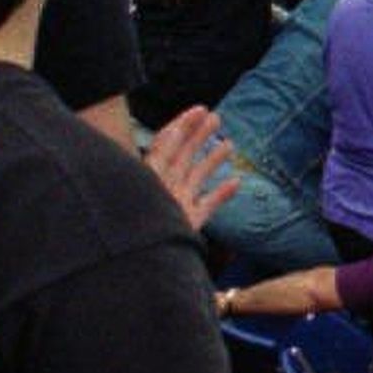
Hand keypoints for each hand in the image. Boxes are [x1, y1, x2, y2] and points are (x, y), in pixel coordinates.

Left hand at [145, 105, 237, 233]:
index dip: (183, 125)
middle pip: (183, 156)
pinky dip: (222, 194)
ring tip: (230, 144)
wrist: (139, 263)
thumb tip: (175, 131)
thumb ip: (161, 158)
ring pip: (197, 177)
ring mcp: (177, 205)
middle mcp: (165, 187)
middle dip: (199, 136)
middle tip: (216, 118)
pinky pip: (207, 206)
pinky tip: (236, 182)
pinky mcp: (188, 224)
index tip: (200, 109)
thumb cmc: (136, 222)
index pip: (167, 143)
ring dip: (213, 160)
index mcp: (151, 175)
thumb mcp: (149, 182)